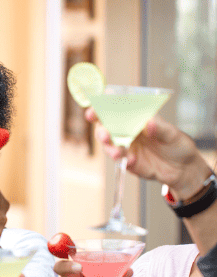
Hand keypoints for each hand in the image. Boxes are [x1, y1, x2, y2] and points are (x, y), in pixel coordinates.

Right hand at [86, 110, 210, 200]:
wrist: (182, 169)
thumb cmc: (177, 144)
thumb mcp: (173, 134)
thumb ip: (160, 128)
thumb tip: (149, 122)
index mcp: (134, 117)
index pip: (113, 109)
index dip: (100, 108)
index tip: (94, 111)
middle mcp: (125, 130)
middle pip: (104, 127)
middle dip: (101, 131)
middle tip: (105, 136)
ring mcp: (124, 146)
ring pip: (108, 144)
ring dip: (109, 148)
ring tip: (118, 153)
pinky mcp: (126, 160)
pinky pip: (119, 159)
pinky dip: (123, 159)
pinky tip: (131, 160)